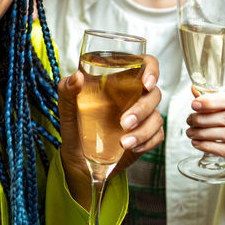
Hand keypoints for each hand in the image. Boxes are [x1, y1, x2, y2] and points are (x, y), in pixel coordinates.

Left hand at [57, 54, 163, 201]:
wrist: (77, 159)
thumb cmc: (74, 127)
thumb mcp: (67, 108)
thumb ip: (67, 90)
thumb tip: (77, 77)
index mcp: (118, 81)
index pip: (145, 64)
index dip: (151, 69)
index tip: (146, 83)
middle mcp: (133, 96)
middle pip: (154, 93)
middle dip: (142, 108)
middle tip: (124, 122)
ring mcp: (141, 116)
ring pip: (157, 116)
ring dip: (143, 130)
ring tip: (124, 142)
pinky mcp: (145, 135)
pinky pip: (157, 135)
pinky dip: (146, 142)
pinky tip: (131, 147)